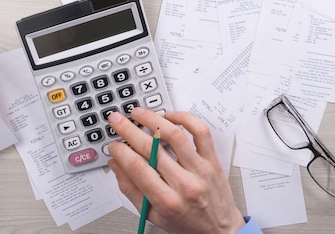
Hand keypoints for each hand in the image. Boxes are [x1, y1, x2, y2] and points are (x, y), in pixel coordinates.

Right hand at [107, 108, 245, 233]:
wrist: (221, 231)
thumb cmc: (188, 224)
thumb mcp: (152, 216)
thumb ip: (131, 190)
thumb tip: (116, 165)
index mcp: (167, 201)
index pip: (137, 168)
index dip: (121, 151)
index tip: (113, 144)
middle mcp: (184, 184)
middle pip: (151, 149)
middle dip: (128, 130)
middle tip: (118, 121)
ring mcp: (200, 170)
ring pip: (175, 135)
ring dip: (153, 119)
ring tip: (139, 113)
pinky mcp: (212, 160)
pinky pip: (201, 132)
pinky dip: (185, 119)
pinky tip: (170, 116)